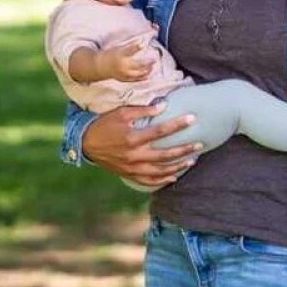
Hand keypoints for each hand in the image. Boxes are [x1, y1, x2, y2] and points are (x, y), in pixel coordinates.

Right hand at [82, 103, 202, 187]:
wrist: (86, 144)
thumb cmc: (104, 125)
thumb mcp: (121, 113)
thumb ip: (142, 111)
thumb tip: (163, 105)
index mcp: (133, 138)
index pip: (161, 131)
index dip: (178, 125)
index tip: (193, 119)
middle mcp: (135, 155)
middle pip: (166, 154)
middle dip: (184, 149)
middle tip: (200, 144)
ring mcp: (133, 168)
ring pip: (161, 170)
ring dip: (178, 166)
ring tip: (192, 160)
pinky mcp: (130, 175)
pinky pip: (150, 181)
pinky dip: (163, 180)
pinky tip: (175, 176)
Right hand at [98, 36, 153, 82]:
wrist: (100, 66)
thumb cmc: (111, 55)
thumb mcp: (119, 48)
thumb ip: (130, 47)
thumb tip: (142, 42)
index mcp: (120, 55)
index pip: (130, 50)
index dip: (137, 47)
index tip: (143, 44)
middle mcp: (122, 65)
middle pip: (138, 65)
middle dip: (148, 62)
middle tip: (155, 59)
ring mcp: (123, 73)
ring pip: (138, 73)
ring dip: (147, 70)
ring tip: (153, 66)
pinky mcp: (124, 79)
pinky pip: (135, 79)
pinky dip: (142, 77)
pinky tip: (148, 75)